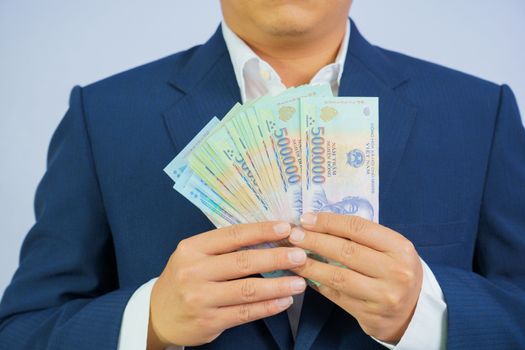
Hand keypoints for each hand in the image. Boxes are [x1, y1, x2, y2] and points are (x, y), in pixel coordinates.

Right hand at [148, 222, 307, 348]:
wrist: (156, 314)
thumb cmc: (183, 278)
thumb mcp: (193, 255)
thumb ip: (223, 247)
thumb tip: (267, 236)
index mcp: (193, 248)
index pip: (233, 235)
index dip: (261, 231)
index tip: (286, 227)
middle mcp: (195, 271)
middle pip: (243, 262)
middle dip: (276, 257)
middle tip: (300, 255)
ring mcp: (201, 298)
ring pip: (247, 289)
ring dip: (278, 285)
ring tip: (300, 282)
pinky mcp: (209, 321)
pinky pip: (244, 312)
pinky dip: (267, 307)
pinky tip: (284, 301)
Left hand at [289, 212, 422, 342]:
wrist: (413, 311)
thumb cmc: (395, 270)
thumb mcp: (391, 248)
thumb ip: (362, 236)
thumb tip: (318, 222)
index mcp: (400, 248)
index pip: (358, 228)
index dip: (328, 222)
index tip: (306, 219)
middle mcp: (395, 271)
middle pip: (345, 251)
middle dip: (314, 241)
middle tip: (293, 236)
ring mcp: (383, 296)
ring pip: (338, 276)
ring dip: (310, 265)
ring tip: (292, 257)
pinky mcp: (370, 315)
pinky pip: (336, 296)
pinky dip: (318, 284)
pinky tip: (305, 275)